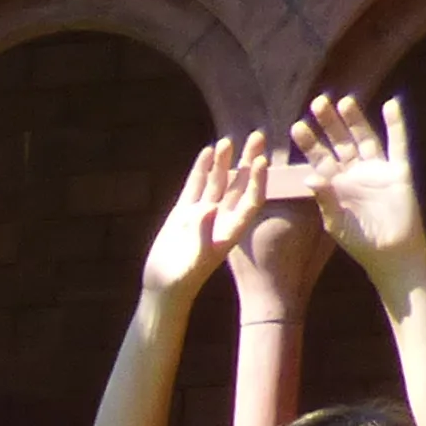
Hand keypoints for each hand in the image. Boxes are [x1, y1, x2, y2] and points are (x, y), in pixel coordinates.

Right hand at [142, 133, 271, 297]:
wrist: (163, 289)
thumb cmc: (181, 281)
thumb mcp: (193, 260)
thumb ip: (202, 234)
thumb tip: (208, 208)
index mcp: (231, 230)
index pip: (251, 200)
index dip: (257, 180)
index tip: (262, 160)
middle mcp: (221, 219)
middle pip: (240, 184)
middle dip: (249, 161)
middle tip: (258, 136)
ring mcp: (202, 214)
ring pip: (217, 181)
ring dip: (224, 161)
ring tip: (228, 140)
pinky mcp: (183, 213)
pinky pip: (195, 186)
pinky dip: (201, 170)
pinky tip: (206, 153)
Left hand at [293, 95, 425, 266]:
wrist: (390, 254)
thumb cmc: (359, 242)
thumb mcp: (335, 221)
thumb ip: (324, 199)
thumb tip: (310, 176)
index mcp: (335, 184)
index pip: (320, 158)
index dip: (310, 143)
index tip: (297, 125)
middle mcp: (355, 172)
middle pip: (340, 142)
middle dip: (329, 124)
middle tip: (317, 103)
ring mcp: (377, 169)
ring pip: (364, 138)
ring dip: (356, 120)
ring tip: (345, 100)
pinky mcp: (398, 171)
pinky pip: (397, 144)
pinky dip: (396, 125)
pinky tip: (390, 105)